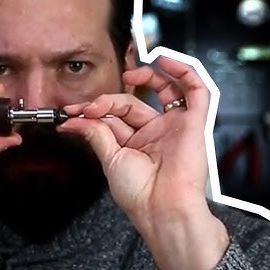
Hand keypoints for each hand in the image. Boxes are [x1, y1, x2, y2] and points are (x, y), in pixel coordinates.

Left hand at [59, 56, 227, 269]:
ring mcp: (176, 125)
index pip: (115, 115)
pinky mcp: (195, 122)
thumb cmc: (141, 194)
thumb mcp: (111, 159)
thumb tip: (76, 119)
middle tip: (90, 106)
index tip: (73, 112)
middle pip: (133, 102)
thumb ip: (96, 133)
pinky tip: (164, 61)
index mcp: (137, 143)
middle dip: (109, 99)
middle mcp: (157, 132)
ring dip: (148, 75)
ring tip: (129, 74)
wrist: (162, 208)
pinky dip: (184, 71)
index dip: (95, 109)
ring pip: (165, 89)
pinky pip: (196, 90)